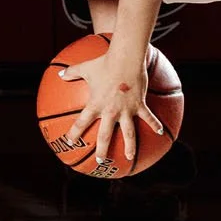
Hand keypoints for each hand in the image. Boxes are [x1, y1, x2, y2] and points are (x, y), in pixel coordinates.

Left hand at [59, 46, 166, 171]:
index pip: (81, 123)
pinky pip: (148, 117)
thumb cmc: (104, 63)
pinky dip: (155, 125)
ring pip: (128, 133)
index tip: (70, 143)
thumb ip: (71, 72)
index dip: (74, 134)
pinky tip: (160, 132)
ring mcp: (126, 110)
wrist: (125, 59)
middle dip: (102, 150)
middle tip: (100, 161)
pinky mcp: (139, 105)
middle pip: (104, 135)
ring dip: (129, 146)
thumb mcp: (85, 68)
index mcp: (96, 104)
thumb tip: (60, 74)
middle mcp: (110, 111)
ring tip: (129, 157)